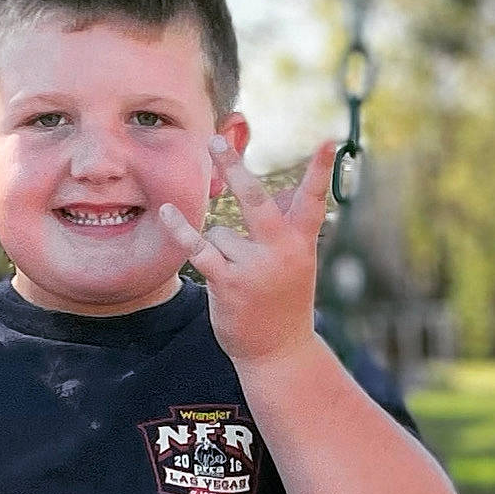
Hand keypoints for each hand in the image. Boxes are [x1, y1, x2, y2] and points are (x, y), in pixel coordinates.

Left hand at [157, 139, 332, 368]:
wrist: (279, 353)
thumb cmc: (285, 301)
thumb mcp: (296, 263)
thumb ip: (285, 228)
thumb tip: (272, 191)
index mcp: (301, 243)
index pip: (313, 200)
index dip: (320, 171)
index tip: (328, 141)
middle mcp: (280, 251)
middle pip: (254, 199)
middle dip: (234, 169)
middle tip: (215, 140)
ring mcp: (254, 268)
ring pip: (220, 234)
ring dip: (221, 252)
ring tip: (239, 280)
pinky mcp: (228, 284)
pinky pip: (199, 248)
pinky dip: (182, 231)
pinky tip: (166, 213)